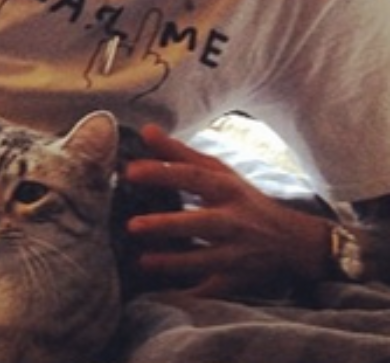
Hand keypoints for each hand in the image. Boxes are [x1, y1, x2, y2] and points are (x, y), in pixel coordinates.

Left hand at [124, 125, 329, 297]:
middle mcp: (233, 221)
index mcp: (227, 190)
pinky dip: (192, 294)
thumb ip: (180, 154)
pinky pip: (213, 290)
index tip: (130, 171)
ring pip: (205, 260)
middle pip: (200, 223)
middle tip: (132, 225)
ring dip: (173, 262)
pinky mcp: (237, 279)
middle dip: (167, 225)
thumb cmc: (245, 201)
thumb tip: (146, 130)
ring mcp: (237, 253)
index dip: (163, 172)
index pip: (193, 177)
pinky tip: (164, 294)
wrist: (295, 242)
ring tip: (142, 261)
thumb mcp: (220, 174)